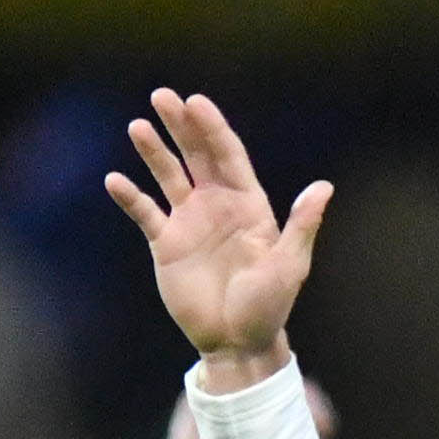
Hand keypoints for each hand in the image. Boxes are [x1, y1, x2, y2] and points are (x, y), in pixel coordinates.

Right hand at [111, 91, 333, 387]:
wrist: (236, 343)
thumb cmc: (269, 306)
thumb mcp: (288, 266)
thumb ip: (302, 225)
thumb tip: (324, 187)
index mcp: (248, 204)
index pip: (228, 155)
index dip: (212, 128)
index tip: (197, 103)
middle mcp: (217, 205)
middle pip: (197, 155)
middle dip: (181, 125)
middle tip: (163, 96)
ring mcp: (190, 222)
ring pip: (168, 176)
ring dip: (153, 151)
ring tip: (138, 127)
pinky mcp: (166, 244)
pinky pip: (145, 213)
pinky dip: (130, 196)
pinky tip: (114, 180)